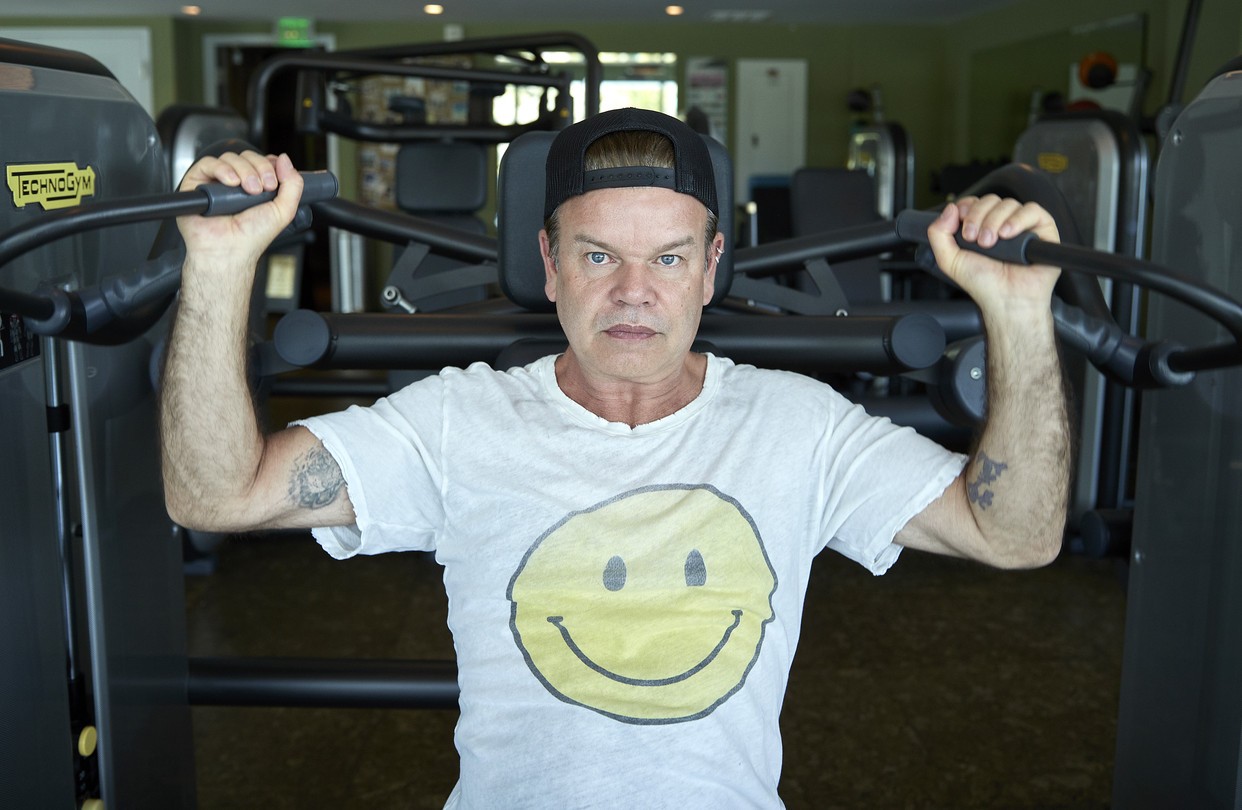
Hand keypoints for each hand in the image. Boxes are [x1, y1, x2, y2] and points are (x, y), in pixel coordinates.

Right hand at [176, 151, 304, 263]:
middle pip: (247, 157)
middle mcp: (236, 183)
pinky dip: (222, 169)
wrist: (229, 251)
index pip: (262, 161)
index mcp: (255, 188)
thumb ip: (293, 185)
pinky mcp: (197, 183)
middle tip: (264, 188)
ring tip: (249, 190)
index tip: (275, 180)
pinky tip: (231, 183)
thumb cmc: (251, 238)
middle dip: (260, 168)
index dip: (269, 164)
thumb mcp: (283, 211)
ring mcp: (216, 182)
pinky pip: (208, 163)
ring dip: (244, 170)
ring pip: (230, 158)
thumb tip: (284, 159)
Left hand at [926, 195, 1060, 314]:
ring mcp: (1022, 226)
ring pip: (1009, 204)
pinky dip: (1018, 219)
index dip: (967, 207)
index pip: (975, 202)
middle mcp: (1002, 224)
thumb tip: (950, 208)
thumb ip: (939, 234)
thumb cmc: (984, 285)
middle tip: (975, 239)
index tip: (961, 222)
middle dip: (978, 216)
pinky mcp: (1043, 230)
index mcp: (982, 228)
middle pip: (990, 200)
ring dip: (995, 221)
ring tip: (992, 243)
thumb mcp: (950, 261)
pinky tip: (1008, 235)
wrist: (1007, 301)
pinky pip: (1032, 210)